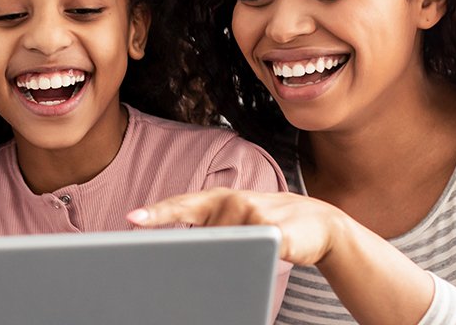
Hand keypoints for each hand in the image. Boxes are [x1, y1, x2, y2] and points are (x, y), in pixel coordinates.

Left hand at [126, 187, 351, 266]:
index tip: (134, 218)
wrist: (321, 225)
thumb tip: (178, 248)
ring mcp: (254, 215)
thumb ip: (210, 227)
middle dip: (187, 246)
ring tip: (248, 247)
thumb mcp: (236, 221)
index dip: (157, 212)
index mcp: (219, 199)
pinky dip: (252, 255)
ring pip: (225, 243)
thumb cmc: (270, 224)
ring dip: (229, 254)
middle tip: (178, 256)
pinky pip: (253, 248)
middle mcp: (233, 202)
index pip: (181, 204)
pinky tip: (265, 250)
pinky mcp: (275, 232)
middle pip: (200, 231)